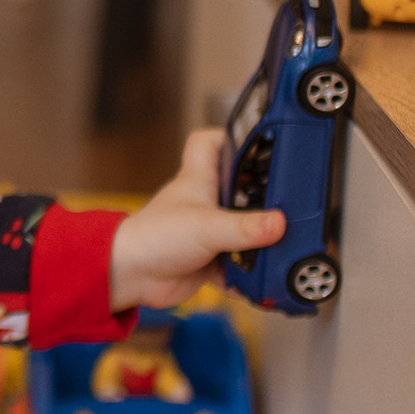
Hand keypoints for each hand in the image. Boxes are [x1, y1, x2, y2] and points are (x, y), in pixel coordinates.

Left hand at [108, 129, 283, 311]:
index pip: (211, 141)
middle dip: (261, 195)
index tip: (259, 142)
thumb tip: (279, 224)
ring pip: (242, 228)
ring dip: (258, 239)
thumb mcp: (206, 227)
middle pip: (239, 187)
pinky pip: (237, 263)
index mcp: (199, 179)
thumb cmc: (151, 238)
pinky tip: (259, 277)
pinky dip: (247, 273)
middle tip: (285, 201)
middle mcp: (204, 202)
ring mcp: (207, 231)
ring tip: (280, 243)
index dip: (232, 136)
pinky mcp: (209, 259)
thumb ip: (245, 227)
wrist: (129, 277)